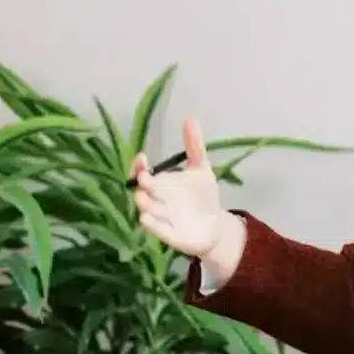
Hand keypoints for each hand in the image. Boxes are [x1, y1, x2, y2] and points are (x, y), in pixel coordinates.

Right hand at [132, 117, 229, 258]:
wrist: (215, 224)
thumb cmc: (201, 196)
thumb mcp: (200, 168)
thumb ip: (194, 146)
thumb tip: (189, 117)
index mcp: (160, 184)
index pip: (142, 173)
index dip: (138, 166)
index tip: (142, 157)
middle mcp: (156, 201)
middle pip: (142, 192)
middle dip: (142, 185)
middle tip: (144, 177)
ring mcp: (161, 219)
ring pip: (147, 211)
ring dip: (144, 204)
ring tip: (144, 197)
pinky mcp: (169, 236)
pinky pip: (158, 231)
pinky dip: (152, 225)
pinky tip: (146, 218)